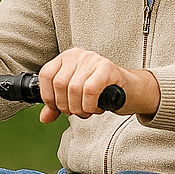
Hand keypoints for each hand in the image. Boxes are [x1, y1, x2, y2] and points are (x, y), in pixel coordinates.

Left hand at [38, 48, 160, 123]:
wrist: (130, 91)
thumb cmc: (101, 91)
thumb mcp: (75, 97)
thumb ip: (57, 105)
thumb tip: (44, 118)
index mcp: (66, 58)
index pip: (46, 74)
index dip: (48, 96)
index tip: (57, 107)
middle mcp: (78, 55)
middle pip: (59, 84)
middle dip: (65, 106)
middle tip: (77, 111)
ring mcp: (93, 60)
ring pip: (74, 89)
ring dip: (79, 108)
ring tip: (88, 110)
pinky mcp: (107, 69)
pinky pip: (90, 90)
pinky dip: (90, 105)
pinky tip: (96, 107)